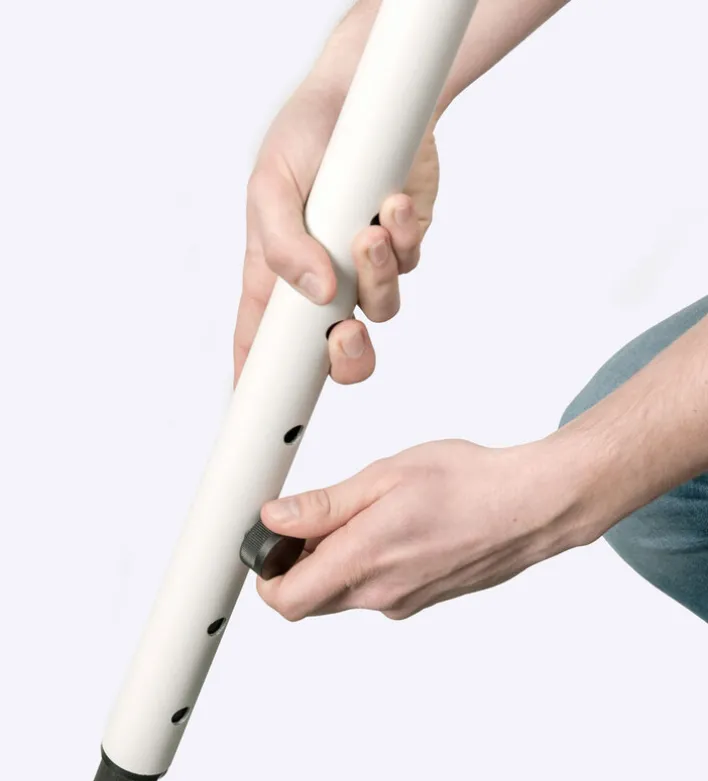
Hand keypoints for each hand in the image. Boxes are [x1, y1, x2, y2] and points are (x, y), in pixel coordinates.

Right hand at [233, 79, 439, 385]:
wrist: (363, 89)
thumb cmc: (303, 135)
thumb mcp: (270, 183)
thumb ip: (282, 244)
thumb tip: (316, 295)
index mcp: (275, 273)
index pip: (261, 343)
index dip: (261, 383)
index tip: (263, 414)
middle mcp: (320, 279)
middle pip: (333, 354)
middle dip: (345, 358)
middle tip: (347, 335)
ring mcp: (363, 267)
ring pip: (380, 311)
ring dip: (379, 278)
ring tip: (371, 233)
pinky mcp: (403, 244)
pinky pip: (409, 265)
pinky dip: (404, 238)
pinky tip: (393, 202)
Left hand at [256, 438, 589, 620]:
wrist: (532, 507)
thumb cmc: (469, 483)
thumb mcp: (384, 477)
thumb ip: (324, 506)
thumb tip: (274, 519)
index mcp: (365, 560)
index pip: (286, 600)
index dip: (265, 574)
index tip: (269, 542)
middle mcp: (381, 594)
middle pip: (310, 599)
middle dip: (299, 564)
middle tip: (319, 517)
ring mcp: (403, 602)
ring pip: (343, 594)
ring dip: (337, 561)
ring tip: (369, 513)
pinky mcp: (420, 600)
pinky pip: (375, 590)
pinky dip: (369, 564)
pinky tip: (396, 527)